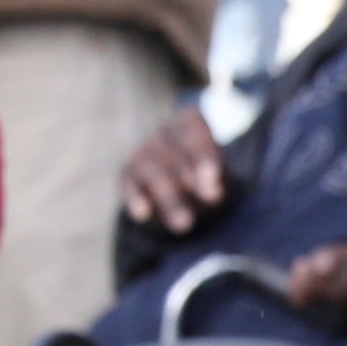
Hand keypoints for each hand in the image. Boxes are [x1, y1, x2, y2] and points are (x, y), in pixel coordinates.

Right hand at [121, 107, 229, 232]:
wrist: (183, 179)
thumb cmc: (209, 171)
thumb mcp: (220, 171)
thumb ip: (215, 178)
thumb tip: (212, 194)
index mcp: (189, 120)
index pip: (196, 132)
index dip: (205, 156)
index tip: (215, 180)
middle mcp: (164, 132)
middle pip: (175, 154)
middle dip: (192, 179)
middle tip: (210, 202)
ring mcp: (142, 151)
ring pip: (154, 173)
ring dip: (170, 199)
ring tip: (184, 224)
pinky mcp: (127, 174)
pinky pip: (130, 186)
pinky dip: (135, 199)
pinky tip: (143, 214)